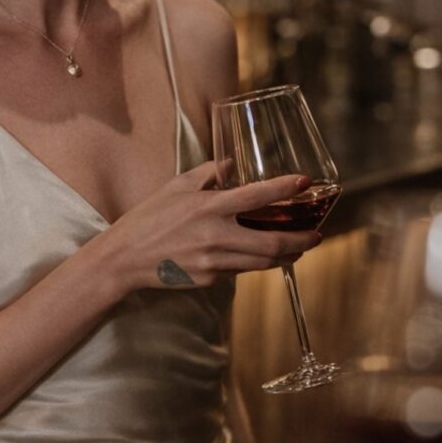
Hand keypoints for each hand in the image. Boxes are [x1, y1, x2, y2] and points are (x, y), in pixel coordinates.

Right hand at [107, 160, 320, 291]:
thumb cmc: (148, 218)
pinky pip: (239, 270)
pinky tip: (261, 256)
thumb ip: (208, 173)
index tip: (305, 182)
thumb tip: (232, 164)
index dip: (285, 188)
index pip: (256, 196)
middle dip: (302, 240)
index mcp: (208, 207)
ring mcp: (214, 261)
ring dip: (286, 256)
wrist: (124, 258)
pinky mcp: (210, 279)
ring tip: (299, 248)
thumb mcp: (176, 186)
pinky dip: (254, 263)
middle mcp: (215, 235)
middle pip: (272, 242)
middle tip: (317, 235)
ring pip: (262, 262)